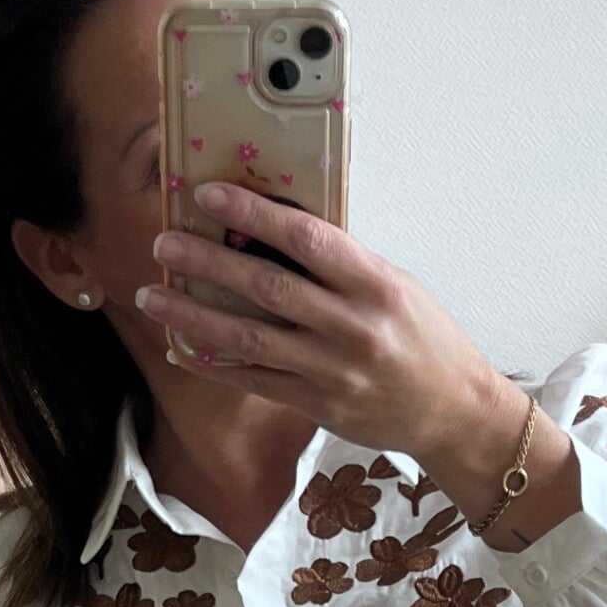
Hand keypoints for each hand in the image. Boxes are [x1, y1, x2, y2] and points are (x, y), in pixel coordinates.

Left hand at [136, 181, 575, 540]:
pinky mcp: (318, 405)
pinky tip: (182, 347)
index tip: (209, 194)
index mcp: (374, 284)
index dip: (252, 214)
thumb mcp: (394, 286)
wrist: (453, 412)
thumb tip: (274, 235)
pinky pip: (256, 380)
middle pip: (266, 288)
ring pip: (250, 339)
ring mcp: (331, 371)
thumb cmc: (424, 340)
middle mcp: (351, 327)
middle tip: (163, 243)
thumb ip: (340, 266)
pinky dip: (216, 363)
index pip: (304, 238)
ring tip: (152, 297)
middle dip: (207, 263)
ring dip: (194, 316)